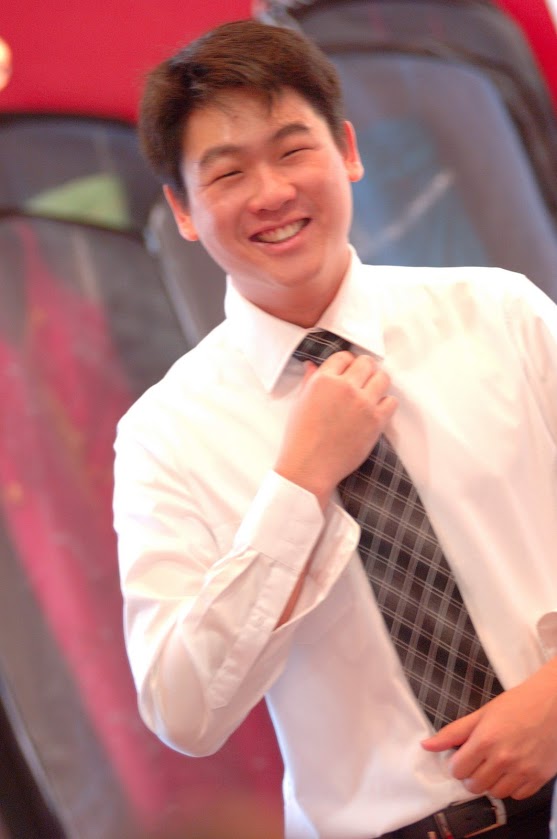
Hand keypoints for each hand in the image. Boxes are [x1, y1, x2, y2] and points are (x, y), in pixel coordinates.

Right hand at [275, 351, 396, 507]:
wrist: (309, 467)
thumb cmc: (300, 437)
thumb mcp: (300, 403)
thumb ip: (310, 381)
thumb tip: (313, 365)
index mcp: (323, 380)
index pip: (344, 356)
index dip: (346, 364)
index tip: (347, 373)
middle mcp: (345, 387)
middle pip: (366, 363)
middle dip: (364, 370)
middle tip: (361, 381)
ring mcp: (363, 403)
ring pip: (383, 378)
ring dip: (378, 383)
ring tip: (370, 394)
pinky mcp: (376, 421)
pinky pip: (391, 401)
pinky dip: (385, 404)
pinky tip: (375, 411)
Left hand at [421, 657, 556, 799]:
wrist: (553, 703)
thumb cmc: (518, 703)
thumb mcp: (482, 713)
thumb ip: (454, 732)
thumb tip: (426, 746)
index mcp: (485, 740)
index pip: (458, 770)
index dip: (456, 764)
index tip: (462, 757)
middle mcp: (503, 759)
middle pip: (474, 785)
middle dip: (471, 775)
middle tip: (478, 761)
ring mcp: (523, 771)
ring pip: (495, 793)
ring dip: (490, 782)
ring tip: (494, 765)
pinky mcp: (539, 778)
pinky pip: (517, 796)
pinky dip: (512, 787)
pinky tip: (512, 771)